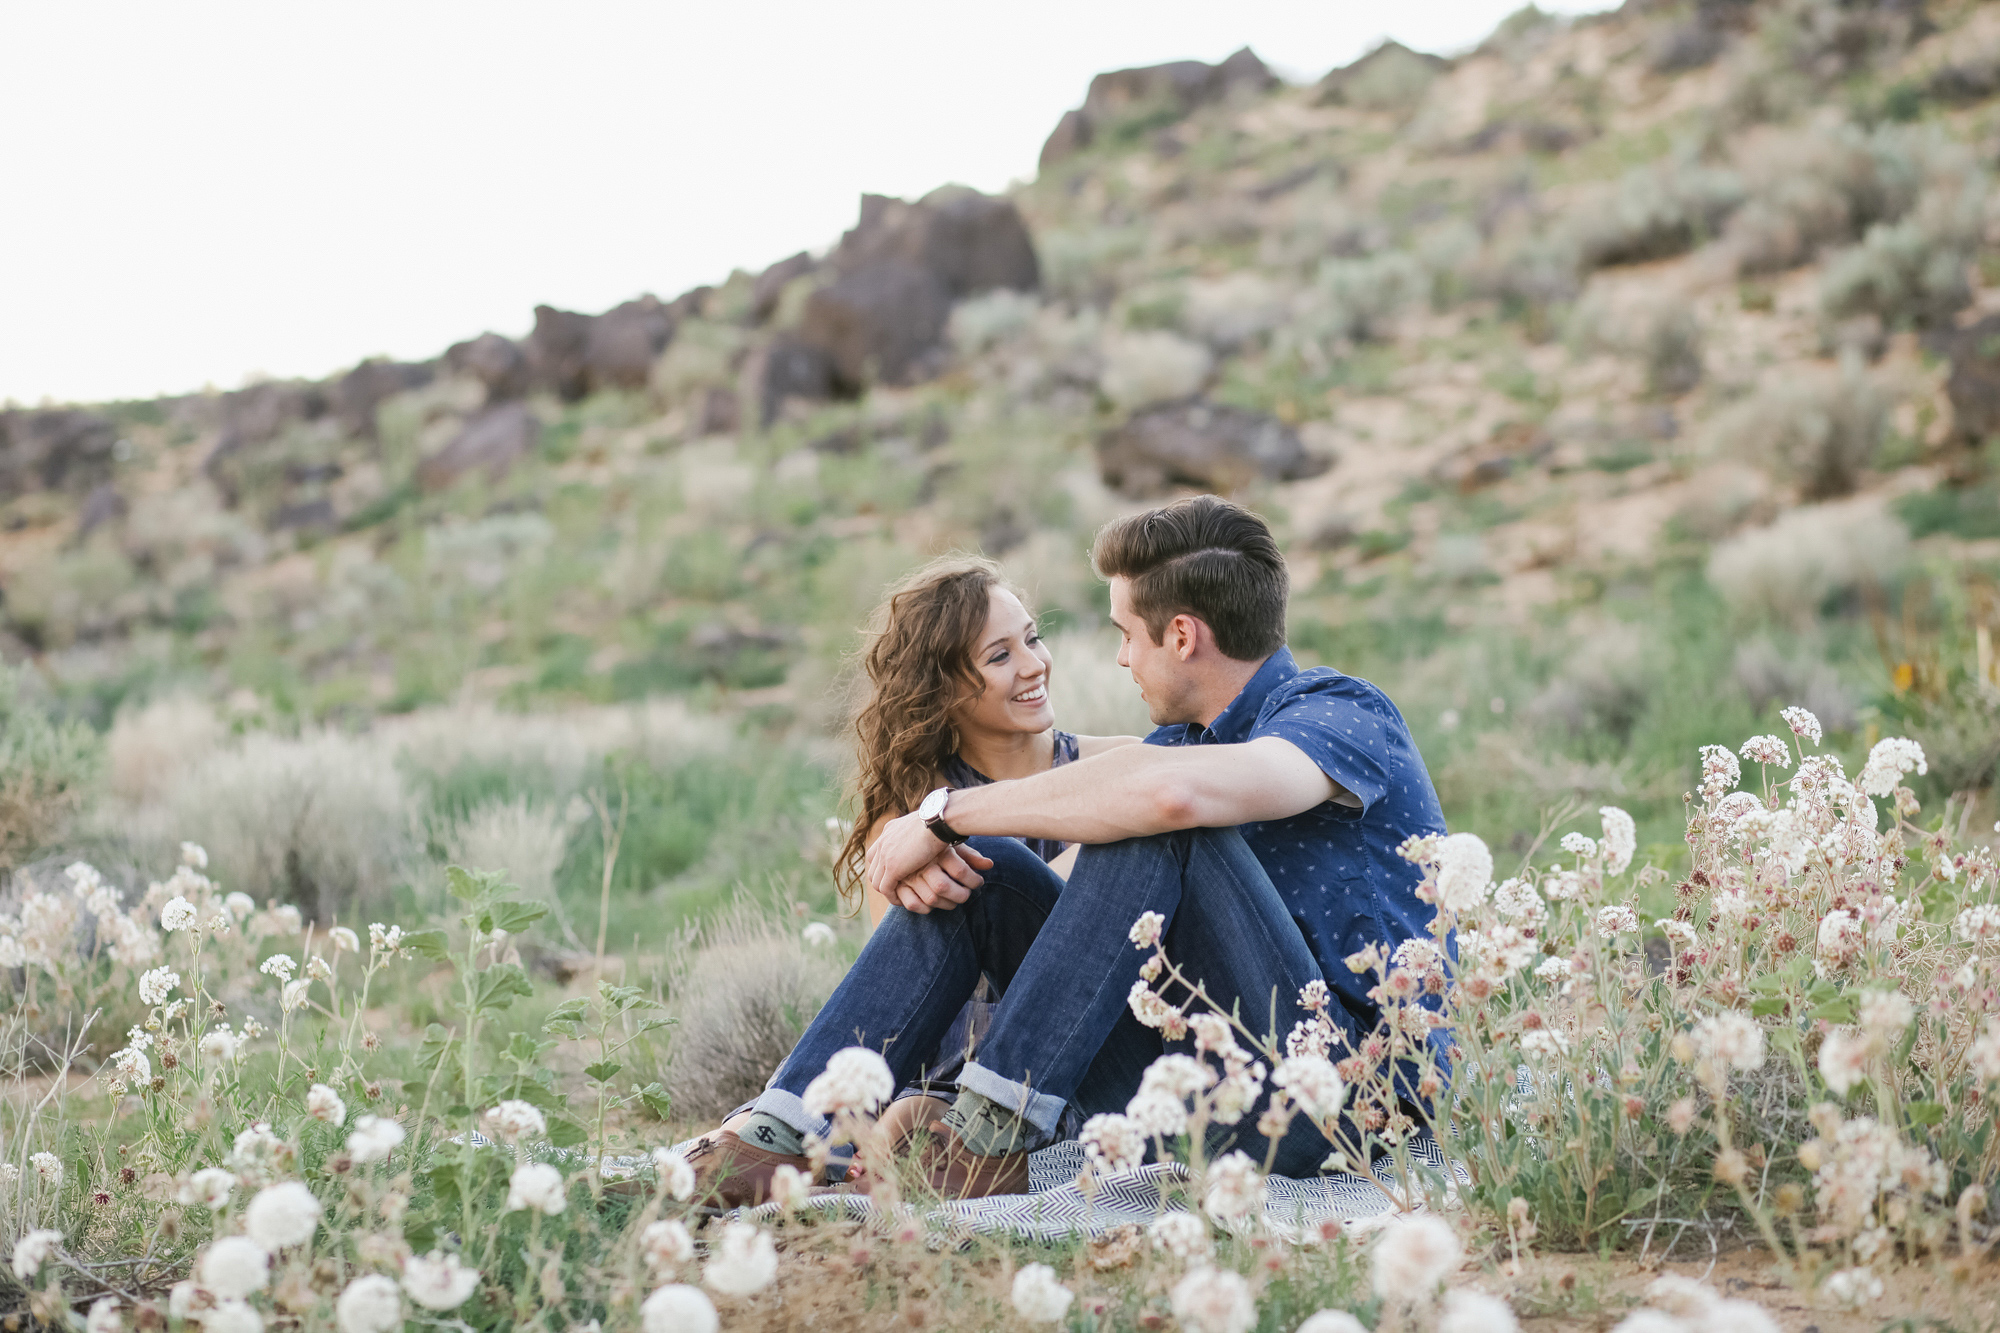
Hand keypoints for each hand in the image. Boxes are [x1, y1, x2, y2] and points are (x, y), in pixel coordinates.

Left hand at [866, 812, 990, 910]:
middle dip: (882, 879)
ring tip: (898, 897)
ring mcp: (885, 855)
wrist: (938, 821)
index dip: (882, 865)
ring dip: (886, 890)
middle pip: (874, 867)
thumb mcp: (923, 824)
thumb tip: (926, 833)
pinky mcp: (892, 868)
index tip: (894, 873)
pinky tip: (901, 900)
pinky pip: (886, 888)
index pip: (876, 852)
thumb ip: (917, 832)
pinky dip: (892, 896)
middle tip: (894, 889)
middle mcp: (883, 842)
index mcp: (889, 830)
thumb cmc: (939, 820)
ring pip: (877, 879)